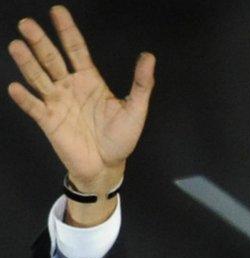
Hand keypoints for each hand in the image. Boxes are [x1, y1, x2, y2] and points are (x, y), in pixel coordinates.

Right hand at [7, 5, 154, 198]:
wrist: (108, 166)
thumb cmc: (120, 138)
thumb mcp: (135, 110)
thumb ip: (141, 84)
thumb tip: (149, 57)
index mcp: (90, 80)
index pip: (76, 49)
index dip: (67, 31)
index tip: (57, 11)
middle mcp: (70, 86)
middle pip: (52, 59)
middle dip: (40, 41)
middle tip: (26, 24)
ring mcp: (57, 102)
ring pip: (39, 78)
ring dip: (27, 63)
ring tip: (17, 45)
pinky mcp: (49, 121)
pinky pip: (34, 107)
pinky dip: (25, 98)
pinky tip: (16, 88)